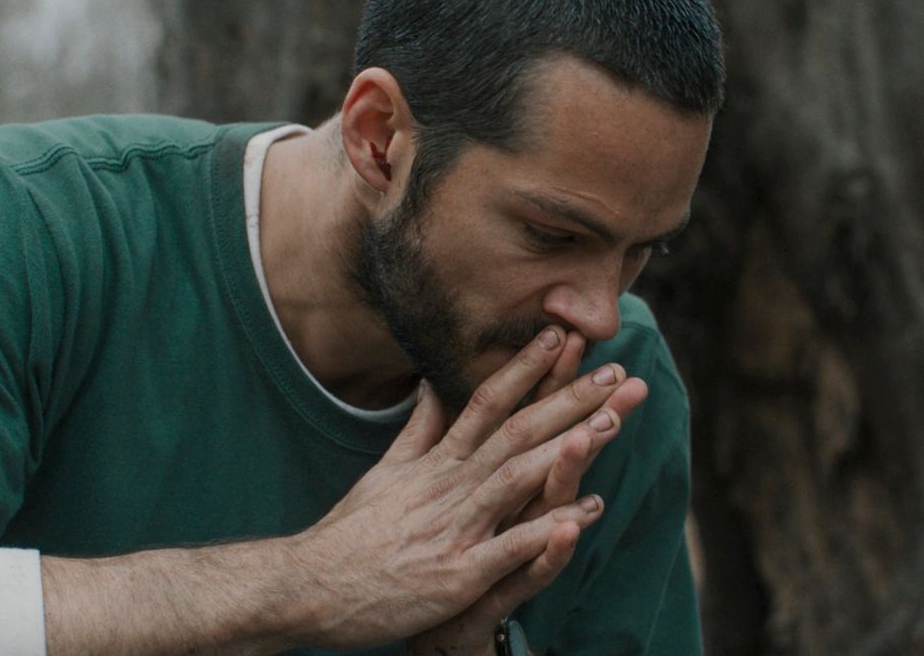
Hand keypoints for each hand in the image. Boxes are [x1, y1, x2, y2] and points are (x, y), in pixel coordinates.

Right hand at [279, 327, 647, 649]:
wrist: (308, 588)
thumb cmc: (350, 534)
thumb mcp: (385, 472)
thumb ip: (419, 429)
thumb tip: (430, 381)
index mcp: (435, 463)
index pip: (486, 402)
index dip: (525, 367)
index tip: (560, 336)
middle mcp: (448, 486)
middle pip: (515, 432)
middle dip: (567, 399)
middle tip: (615, 371)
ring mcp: (453, 529)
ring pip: (517, 478)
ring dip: (567, 449)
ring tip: (612, 423)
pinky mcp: (455, 575)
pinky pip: (508, 548)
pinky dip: (546, 530)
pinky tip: (585, 513)